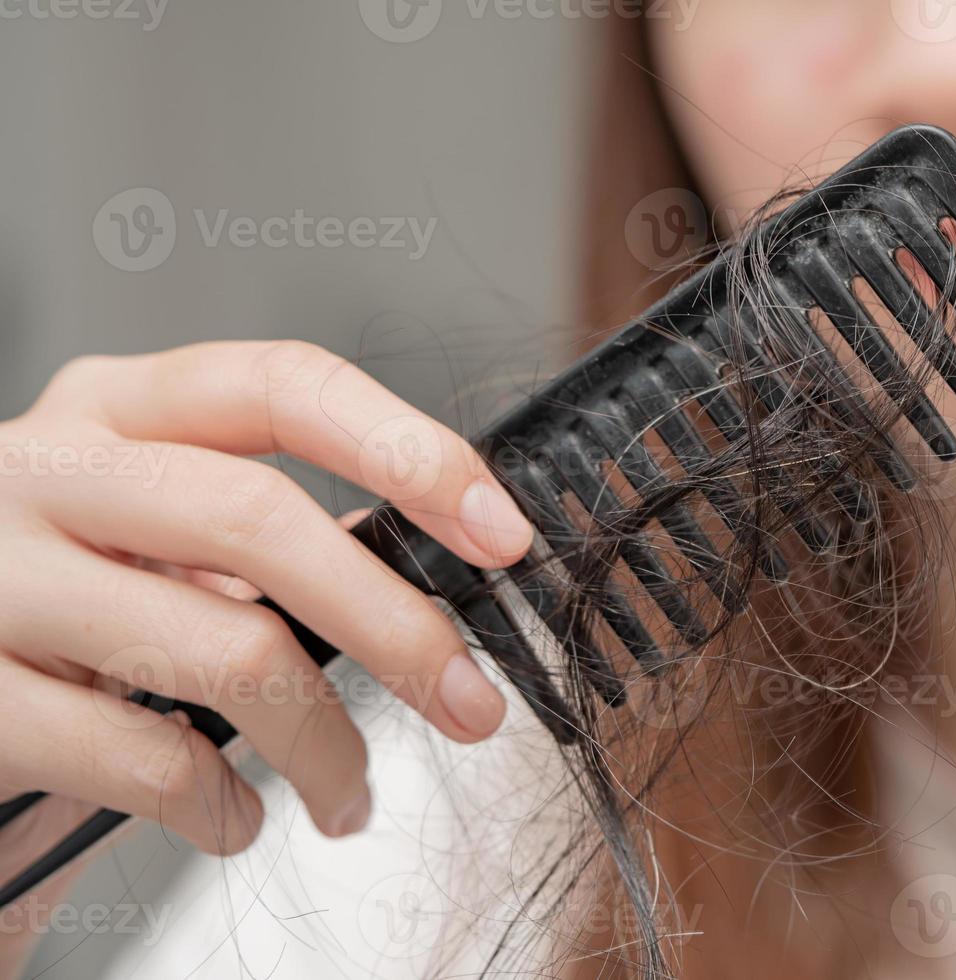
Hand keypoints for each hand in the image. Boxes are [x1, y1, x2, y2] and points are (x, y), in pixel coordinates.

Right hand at [0, 341, 532, 888]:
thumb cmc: (48, 602)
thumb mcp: (141, 531)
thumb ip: (250, 533)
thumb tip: (415, 567)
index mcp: (114, 409)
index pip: (285, 385)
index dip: (409, 449)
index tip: (499, 529)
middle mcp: (44, 468)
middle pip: (261, 519)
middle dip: (395, 625)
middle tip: (468, 702)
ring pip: (224, 650)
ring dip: (326, 745)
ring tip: (349, 791)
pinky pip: (144, 758)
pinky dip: (222, 806)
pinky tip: (233, 814)